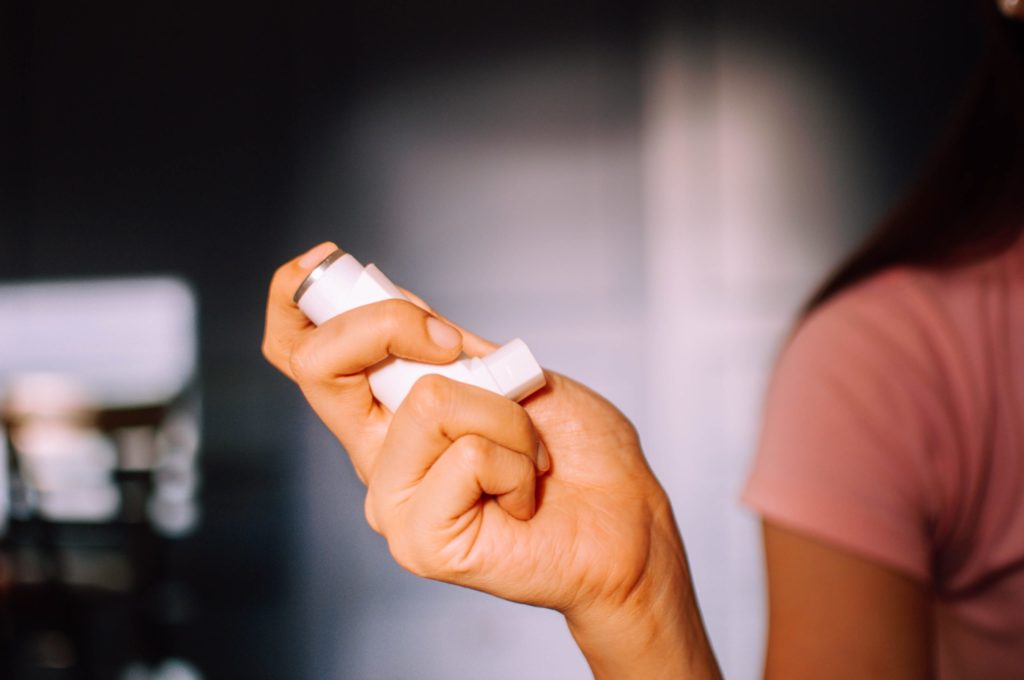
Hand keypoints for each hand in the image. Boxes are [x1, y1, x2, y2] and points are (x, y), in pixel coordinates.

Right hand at [263, 243, 720, 678]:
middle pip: (318, 365)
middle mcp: (377, 457)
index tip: (328, 258)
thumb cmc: (574, 453)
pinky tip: (524, 496)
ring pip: (428, 399)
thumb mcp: (507, 373)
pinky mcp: (421, 540)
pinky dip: (518, 461)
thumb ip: (445, 348)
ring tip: (528, 452)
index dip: (294, 298)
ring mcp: (393, 502)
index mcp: (388, 415)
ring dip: (507, 412)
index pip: (302, 356)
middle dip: (390, 324)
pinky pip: (468, 454)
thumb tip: (392, 299)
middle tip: (456, 346)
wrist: (625, 522)